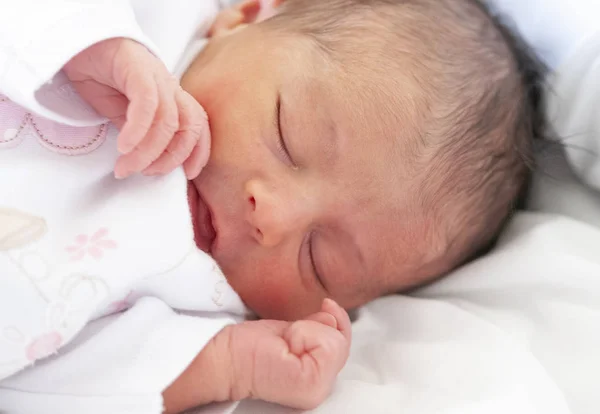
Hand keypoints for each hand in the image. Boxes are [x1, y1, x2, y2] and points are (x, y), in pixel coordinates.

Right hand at [63, 38, 209, 178]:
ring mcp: (156, 75)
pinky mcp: (138, 67)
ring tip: (128, 166)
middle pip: (189, 126)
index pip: (198, 126)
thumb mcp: (123, 115)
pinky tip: (124, 146)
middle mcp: (170, 86)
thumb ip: (140, 135)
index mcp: (172, 98)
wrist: (75, 43)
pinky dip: (138, 129)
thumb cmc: (100, 78)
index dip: (199, 152)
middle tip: (145, 174)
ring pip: (168, 120)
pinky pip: (147, 103)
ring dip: (149, 150)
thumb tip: (146, 161)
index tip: (187, 175)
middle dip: (171, 158)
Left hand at [234, 298, 351, 408]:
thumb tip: (333, 314)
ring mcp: (319, 391)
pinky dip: (304, 333)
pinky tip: (285, 345)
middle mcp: (322, 390)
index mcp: (319, 379)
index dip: (327, 325)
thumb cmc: (253, 345)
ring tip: (286, 343)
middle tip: (288, 339)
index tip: (299, 328)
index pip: (343, 345)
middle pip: (343, 341)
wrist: (226, 357)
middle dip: (316, 327)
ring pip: (338, 341)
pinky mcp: (312, 385)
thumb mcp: (298, 330)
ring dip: (308, 329)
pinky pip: (328, 344)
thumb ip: (323, 328)